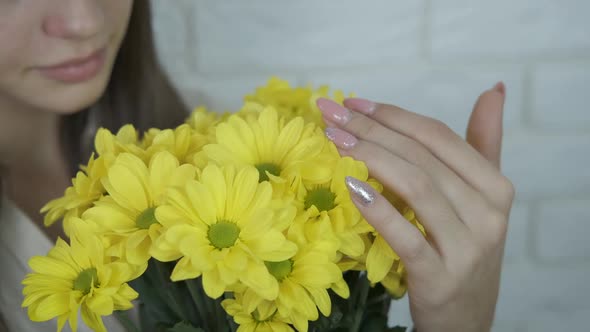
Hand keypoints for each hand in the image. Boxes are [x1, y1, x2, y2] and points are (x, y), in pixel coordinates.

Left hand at [316, 83, 513, 331]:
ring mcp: (468, 247)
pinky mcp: (441, 277)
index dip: (393, 115)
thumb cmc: (463, 251)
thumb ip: (483, 144)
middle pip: (422, 157)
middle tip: (330, 114)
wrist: (465, 319)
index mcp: (495, 187)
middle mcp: (489, 213)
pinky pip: (406, 236)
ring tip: (333, 141)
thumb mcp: (480, 199)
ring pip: (416, 187)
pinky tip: (350, 186)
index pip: (438, 136)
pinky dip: (378, 208)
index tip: (353, 103)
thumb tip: (494, 88)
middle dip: (371, 130)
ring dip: (369, 157)